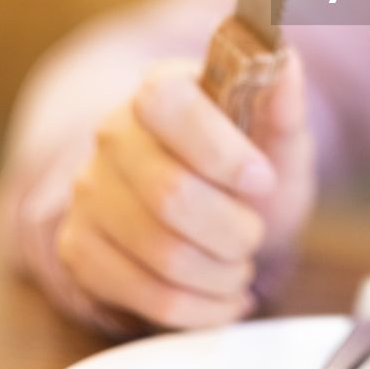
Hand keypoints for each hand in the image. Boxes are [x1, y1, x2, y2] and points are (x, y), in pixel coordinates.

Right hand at [56, 53, 314, 328]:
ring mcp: (89, 193)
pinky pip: (145, 296)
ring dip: (221, 272)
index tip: (261, 180)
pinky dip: (200, 307)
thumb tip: (288, 62)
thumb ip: (284, 104)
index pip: (169, 107)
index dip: (222, 153)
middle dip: (234, 229)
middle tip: (254, 233)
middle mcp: (112, 135)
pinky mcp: (81, 249)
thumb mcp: (279, 135)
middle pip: (170, 196)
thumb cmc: (249, 165)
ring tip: (239, 264)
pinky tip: (222, 295)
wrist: (213, 208)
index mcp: (159, 89)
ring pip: (162, 253)